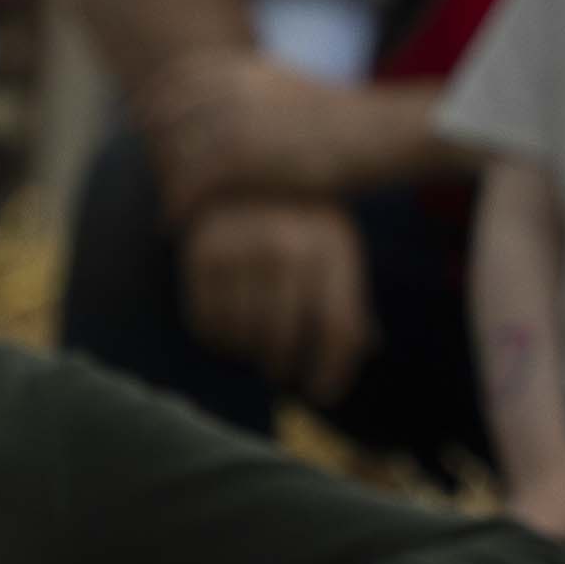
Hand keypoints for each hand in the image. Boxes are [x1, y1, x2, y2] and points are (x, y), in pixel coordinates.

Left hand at [149, 51, 366, 211]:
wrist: (382, 134)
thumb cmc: (348, 119)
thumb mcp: (293, 86)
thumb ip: (254, 87)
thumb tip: (232, 96)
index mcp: (238, 67)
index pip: (172, 83)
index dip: (153, 109)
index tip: (150, 134)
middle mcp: (227, 89)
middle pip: (166, 120)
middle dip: (156, 150)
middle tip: (158, 177)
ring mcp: (230, 122)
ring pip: (172, 156)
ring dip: (165, 183)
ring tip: (167, 206)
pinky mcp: (237, 158)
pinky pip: (188, 185)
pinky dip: (175, 206)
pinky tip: (173, 224)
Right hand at [181, 194, 376, 407]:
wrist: (245, 168)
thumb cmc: (303, 220)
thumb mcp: (338, 248)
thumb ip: (350, 298)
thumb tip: (362, 353)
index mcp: (332, 249)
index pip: (337, 327)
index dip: (331, 371)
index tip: (322, 395)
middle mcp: (287, 249)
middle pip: (282, 338)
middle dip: (282, 366)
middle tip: (280, 372)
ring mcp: (241, 250)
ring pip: (242, 335)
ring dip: (248, 353)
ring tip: (254, 345)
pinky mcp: (201, 254)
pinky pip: (206, 322)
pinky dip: (218, 339)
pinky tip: (228, 330)